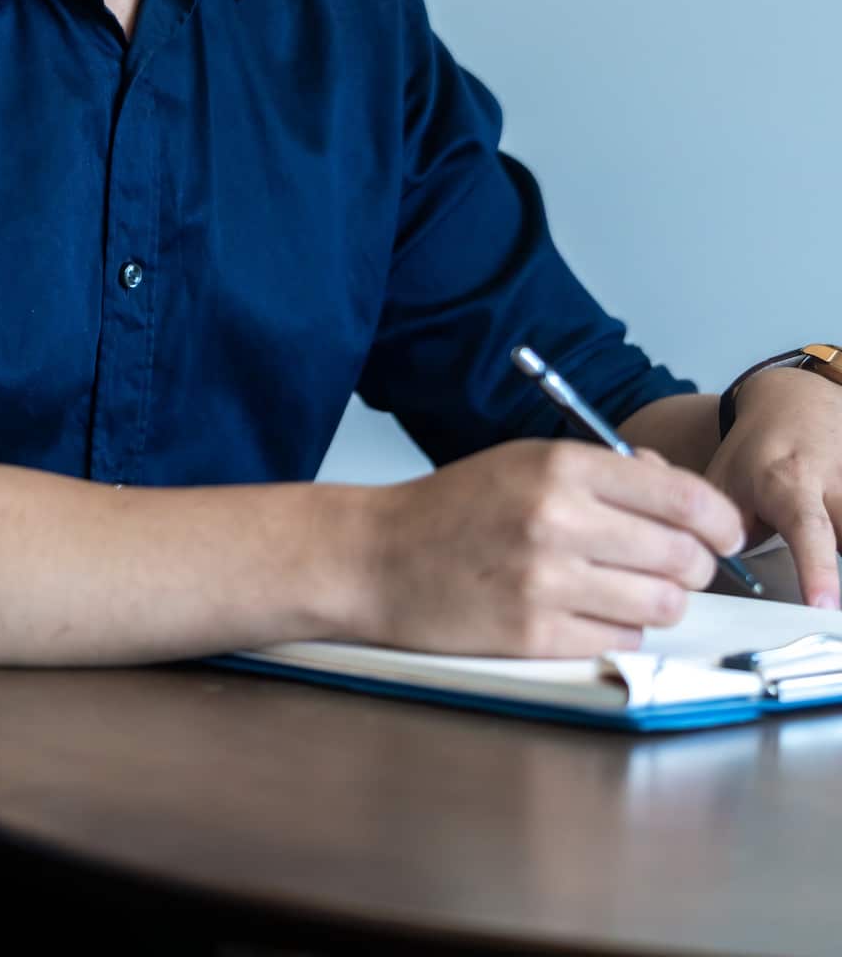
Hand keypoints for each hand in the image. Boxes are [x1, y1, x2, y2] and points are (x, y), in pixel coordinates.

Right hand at [354, 437, 745, 656]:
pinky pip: (619, 641)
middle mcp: (557, 519)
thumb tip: (679, 494)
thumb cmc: (454, 508)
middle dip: (692, 566)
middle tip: (675, 566)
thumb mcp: (525, 462)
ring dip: (658, 602)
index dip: (720, 521)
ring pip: (660, 605)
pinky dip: (618, 631)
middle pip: (682, 556)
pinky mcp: (533, 635)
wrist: (376, 556)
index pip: (682, 496)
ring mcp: (546, 581)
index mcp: (559, 466)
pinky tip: (590, 613)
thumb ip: (604, 472)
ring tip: (628, 590)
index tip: (725, 533)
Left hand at [705, 367, 841, 609]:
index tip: (823, 605)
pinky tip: (836, 546)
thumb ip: (720, 532)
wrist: (795, 400)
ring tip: (830, 565)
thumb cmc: (757, 451)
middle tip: (829, 608)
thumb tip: (711, 574)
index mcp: (787, 483)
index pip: (806, 528)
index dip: (816, 570)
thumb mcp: (725, 484)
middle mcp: (834, 481)